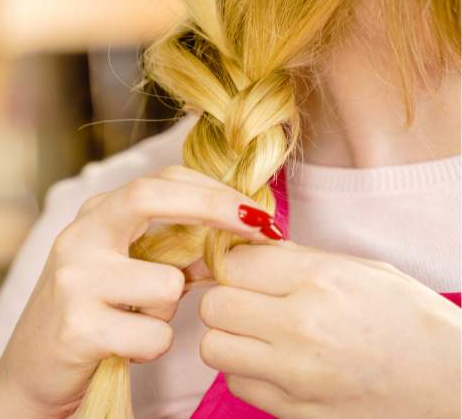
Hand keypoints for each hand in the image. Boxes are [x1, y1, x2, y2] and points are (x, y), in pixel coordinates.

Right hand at [0, 166, 277, 417]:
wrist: (31, 373)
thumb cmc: (89, 316)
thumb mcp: (121, 270)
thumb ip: (167, 248)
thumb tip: (236, 234)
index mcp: (94, 218)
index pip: (157, 181)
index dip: (213, 190)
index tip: (256, 211)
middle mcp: (78, 238)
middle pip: (150, 197)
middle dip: (214, 208)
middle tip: (261, 229)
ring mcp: (74, 280)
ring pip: (167, 283)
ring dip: (170, 310)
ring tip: (140, 321)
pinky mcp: (78, 326)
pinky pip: (154, 333)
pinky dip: (152, 345)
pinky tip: (125, 347)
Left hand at [198, 242, 460, 418]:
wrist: (454, 389)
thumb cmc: (416, 323)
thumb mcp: (367, 271)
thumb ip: (301, 260)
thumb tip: (251, 250)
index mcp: (323, 282)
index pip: (235, 263)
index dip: (235, 263)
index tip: (247, 269)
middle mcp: (303, 328)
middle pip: (214, 306)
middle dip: (225, 298)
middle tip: (248, 300)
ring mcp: (296, 376)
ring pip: (214, 348)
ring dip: (229, 337)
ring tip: (260, 333)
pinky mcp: (294, 411)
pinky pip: (238, 384)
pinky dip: (247, 371)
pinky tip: (277, 363)